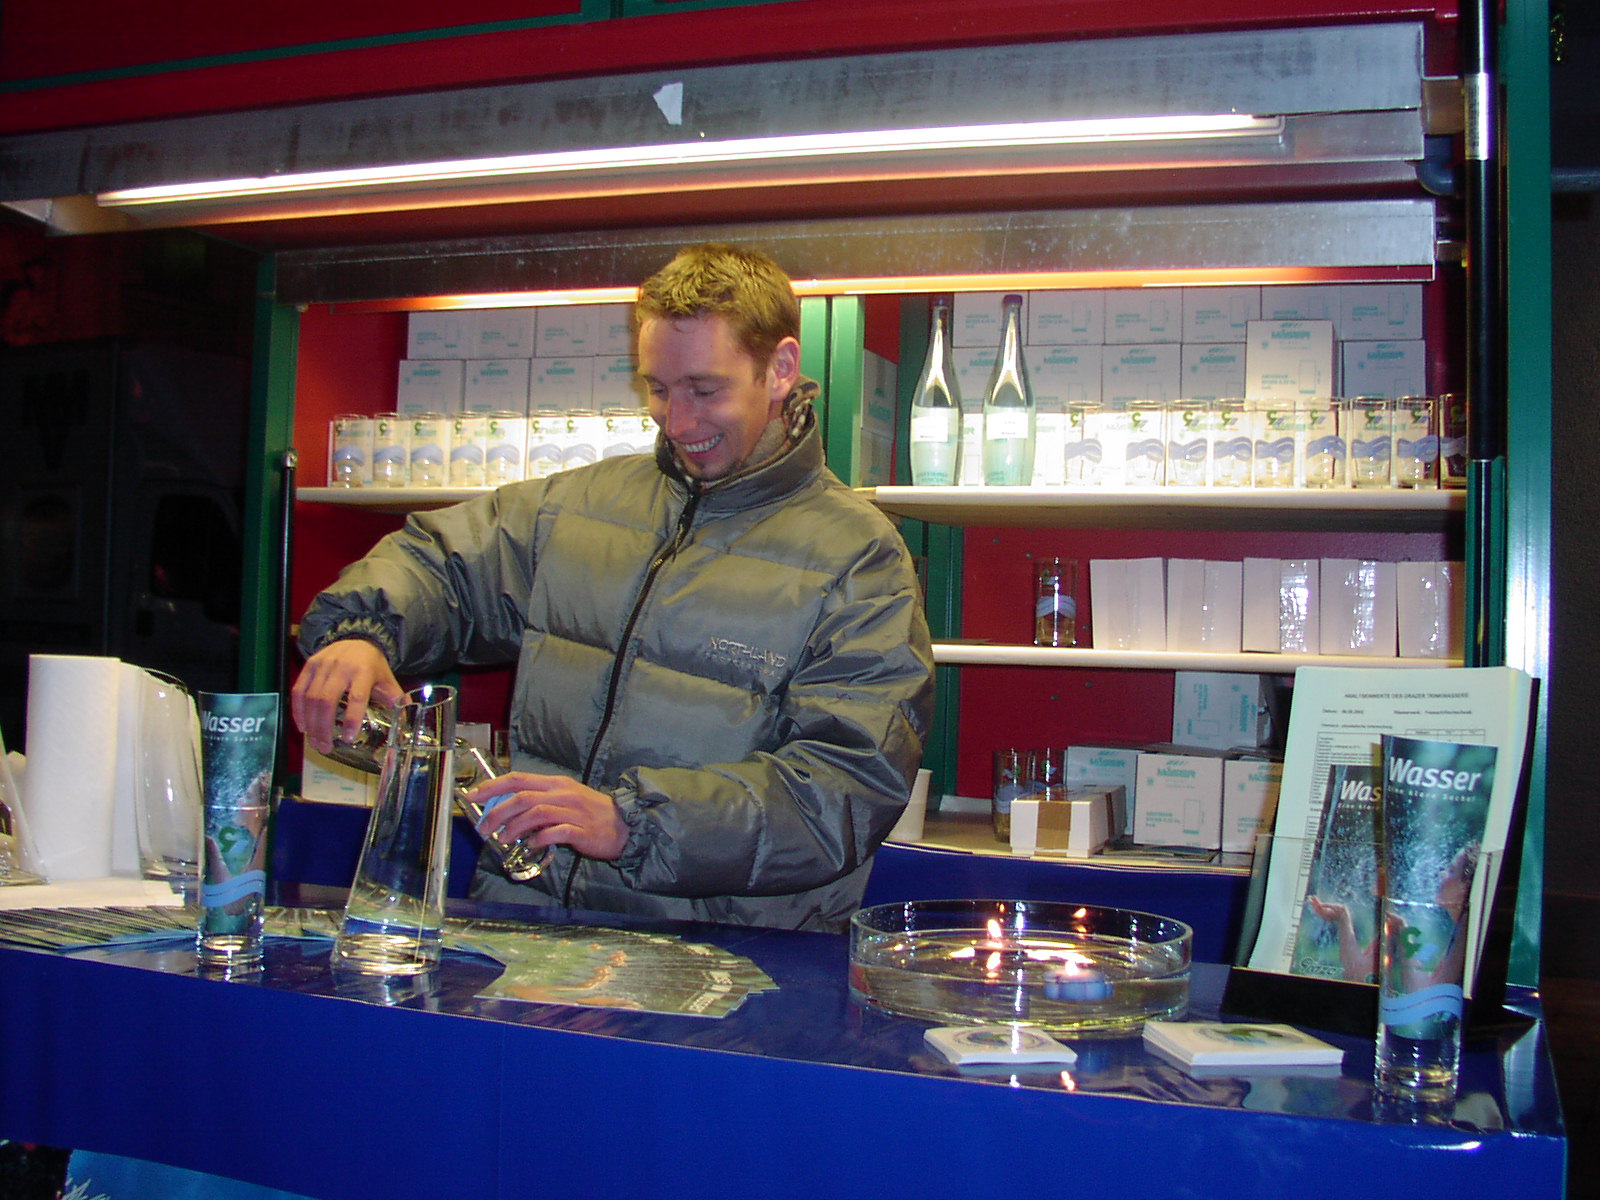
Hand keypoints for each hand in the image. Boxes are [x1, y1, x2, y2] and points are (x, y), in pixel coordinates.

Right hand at [290, 639, 403, 753]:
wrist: (357, 639)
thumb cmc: (372, 665)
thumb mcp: (387, 680)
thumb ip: (395, 701)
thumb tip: (405, 725)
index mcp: (364, 671)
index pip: (356, 697)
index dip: (351, 719)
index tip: (347, 738)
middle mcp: (341, 667)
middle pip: (327, 701)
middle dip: (323, 728)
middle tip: (325, 748)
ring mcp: (323, 665)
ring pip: (310, 698)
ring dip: (311, 724)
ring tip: (315, 742)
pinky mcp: (309, 665)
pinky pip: (298, 691)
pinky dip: (298, 710)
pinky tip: (303, 726)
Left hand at [468, 773, 628, 861]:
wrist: (625, 824)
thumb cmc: (590, 813)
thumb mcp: (564, 799)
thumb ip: (539, 802)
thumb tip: (507, 811)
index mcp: (556, 784)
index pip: (518, 778)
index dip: (493, 786)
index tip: (472, 795)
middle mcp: (563, 794)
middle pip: (523, 797)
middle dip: (498, 812)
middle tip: (484, 828)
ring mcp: (573, 812)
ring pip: (536, 813)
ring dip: (514, 827)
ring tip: (504, 839)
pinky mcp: (582, 831)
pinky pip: (556, 833)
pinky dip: (539, 839)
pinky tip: (531, 845)